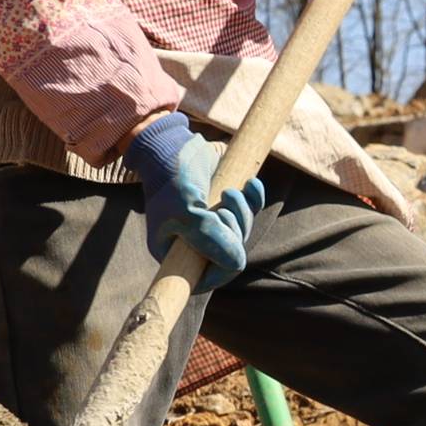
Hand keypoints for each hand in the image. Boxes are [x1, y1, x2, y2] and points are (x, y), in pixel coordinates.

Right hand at [129, 111, 265, 287]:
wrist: (171, 145)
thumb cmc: (171, 181)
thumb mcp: (186, 211)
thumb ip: (209, 237)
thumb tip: (239, 262)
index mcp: (176, 254)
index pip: (206, 279)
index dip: (222, 265)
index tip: (225, 245)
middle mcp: (194, 243)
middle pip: (230, 254)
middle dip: (234, 230)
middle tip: (221, 208)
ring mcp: (211, 224)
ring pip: (242, 231)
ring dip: (242, 211)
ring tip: (229, 192)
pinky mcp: (226, 203)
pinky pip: (250, 210)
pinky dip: (254, 197)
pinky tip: (251, 183)